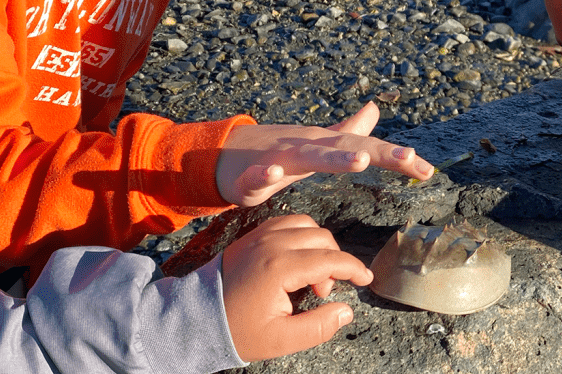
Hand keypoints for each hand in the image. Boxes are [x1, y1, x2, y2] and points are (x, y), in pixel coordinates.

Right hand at [217, 101, 433, 205]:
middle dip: (379, 152)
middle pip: (347, 148)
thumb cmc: (280, 152)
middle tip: (408, 157)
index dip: (396, 158)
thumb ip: (348, 130)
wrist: (228, 155)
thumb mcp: (318, 144)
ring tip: (359, 160)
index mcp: (326, 146)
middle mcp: (308, 147)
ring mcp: (280, 158)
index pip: (368, 149)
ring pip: (310, 157)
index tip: (428, 171)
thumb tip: (376, 108)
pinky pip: (256, 176)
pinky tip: (274, 176)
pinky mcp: (250, 176)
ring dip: (334, 158)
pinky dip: (264, 175)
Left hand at [220, 215, 373, 361]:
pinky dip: (302, 235)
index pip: (330, 259)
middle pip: (323, 239)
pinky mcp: (254, 233)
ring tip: (310, 276)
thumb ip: (318, 327)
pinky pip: (289, 222)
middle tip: (322, 293)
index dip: (353, 269)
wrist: (196, 316)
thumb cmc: (237, 330)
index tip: (365, 280)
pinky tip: (298, 258)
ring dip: (319, 246)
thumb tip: (346, 310)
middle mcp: (272, 243)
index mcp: (279, 267)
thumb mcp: (280, 340)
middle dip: (334, 262)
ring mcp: (261, 234)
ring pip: (308, 225)